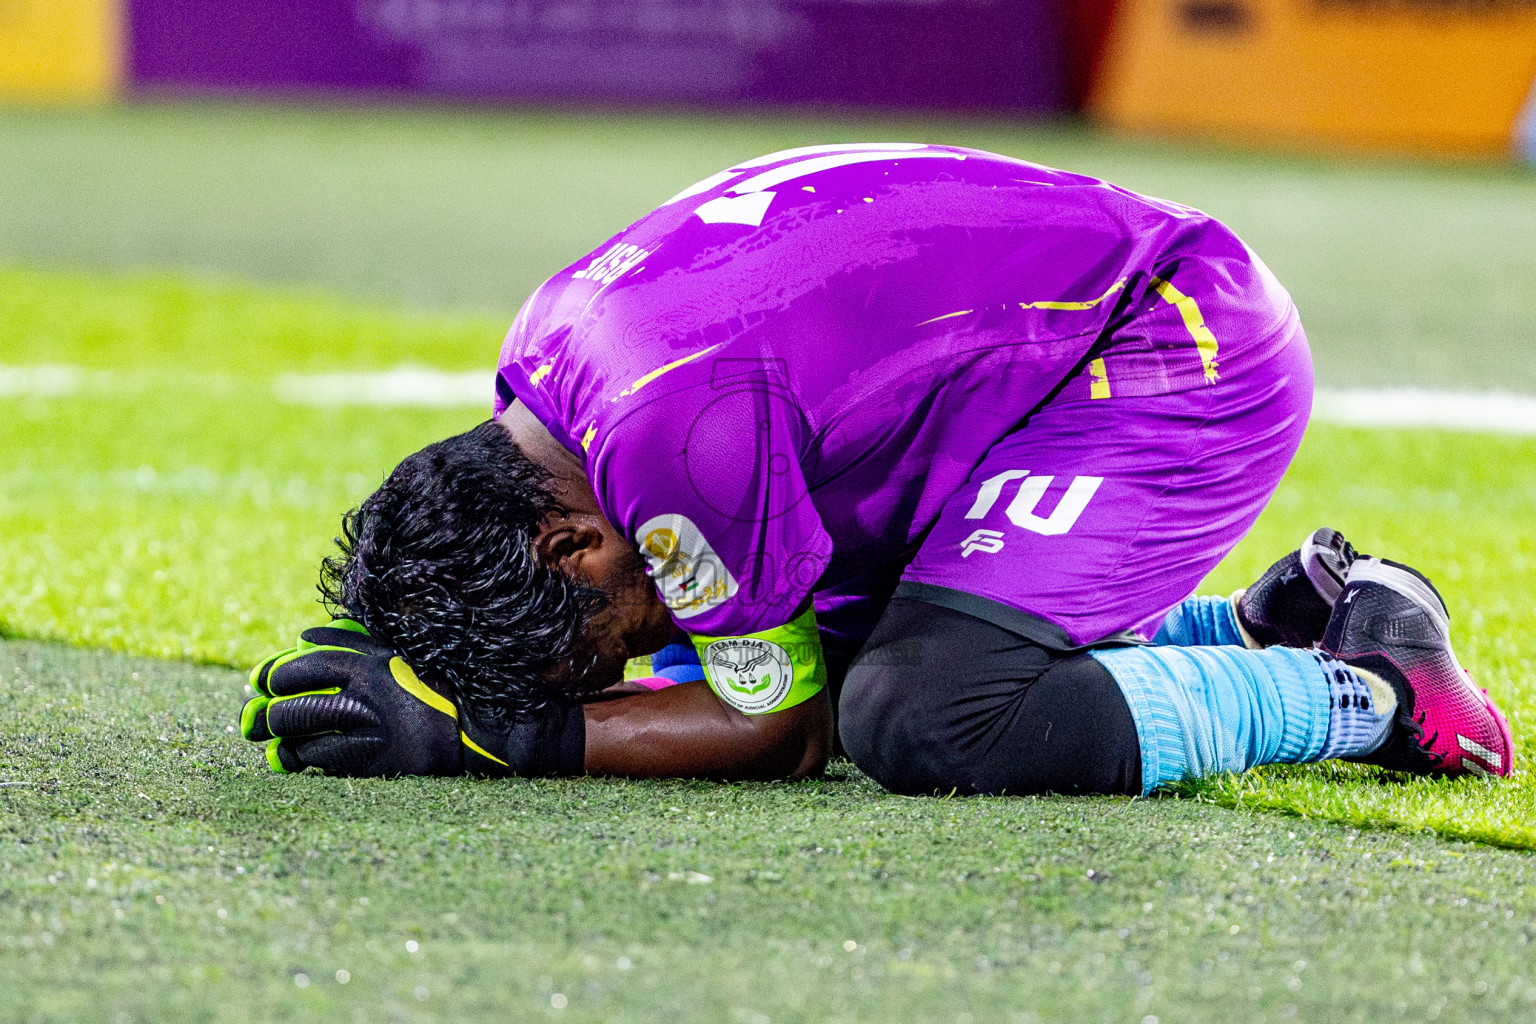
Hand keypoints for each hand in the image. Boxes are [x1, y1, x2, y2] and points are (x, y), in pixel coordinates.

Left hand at [239, 620, 512, 776]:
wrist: (471, 729)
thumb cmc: (430, 684)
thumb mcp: (394, 652)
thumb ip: (349, 642)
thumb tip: (301, 638)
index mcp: (366, 664)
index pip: (296, 669)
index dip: (272, 676)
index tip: (263, 681)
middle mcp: (360, 698)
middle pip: (287, 707)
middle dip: (266, 714)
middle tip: (257, 716)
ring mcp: (364, 735)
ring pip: (296, 738)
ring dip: (279, 738)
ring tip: (273, 738)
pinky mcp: (369, 764)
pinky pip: (316, 763)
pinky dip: (297, 760)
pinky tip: (294, 757)